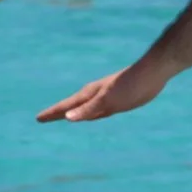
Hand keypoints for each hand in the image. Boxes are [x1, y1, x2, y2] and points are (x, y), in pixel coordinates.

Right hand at [38, 63, 165, 123]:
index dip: (52, 114)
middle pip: (71, 107)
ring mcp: (106, 96)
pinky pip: (98, 109)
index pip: (65, 107)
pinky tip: (93, 115)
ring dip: (73, 113)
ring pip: (84, 108)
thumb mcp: (108, 101)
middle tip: (43, 118)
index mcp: (90, 95)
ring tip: (63, 117)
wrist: (152, 73)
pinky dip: (90, 113)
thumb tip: (67, 117)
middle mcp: (95, 95)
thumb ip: (88, 110)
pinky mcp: (118, 98)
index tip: (38, 119)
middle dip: (58, 113)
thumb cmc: (130, 86)